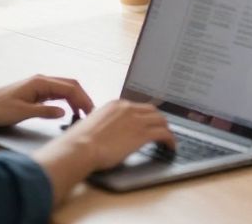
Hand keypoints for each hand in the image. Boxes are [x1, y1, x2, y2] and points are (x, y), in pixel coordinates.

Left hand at [0, 75, 95, 127]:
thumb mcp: (21, 113)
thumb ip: (44, 112)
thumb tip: (64, 112)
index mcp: (40, 82)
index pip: (70, 88)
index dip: (83, 99)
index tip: (91, 112)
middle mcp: (42, 81)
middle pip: (71, 85)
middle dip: (83, 97)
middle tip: (91, 113)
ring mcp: (39, 86)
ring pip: (65, 89)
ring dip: (76, 99)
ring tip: (83, 114)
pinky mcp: (36, 93)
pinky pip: (57, 94)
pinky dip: (67, 101)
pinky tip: (69, 111)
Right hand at [51, 100, 176, 170]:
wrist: (80, 147)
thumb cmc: (80, 141)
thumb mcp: (93, 124)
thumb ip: (103, 123)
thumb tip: (106, 130)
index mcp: (116, 105)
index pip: (137, 107)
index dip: (145, 116)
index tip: (147, 123)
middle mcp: (128, 108)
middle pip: (152, 111)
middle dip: (158, 120)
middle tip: (161, 130)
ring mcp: (137, 120)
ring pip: (161, 120)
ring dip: (166, 129)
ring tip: (168, 139)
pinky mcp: (142, 134)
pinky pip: (164, 134)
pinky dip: (170, 139)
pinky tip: (171, 146)